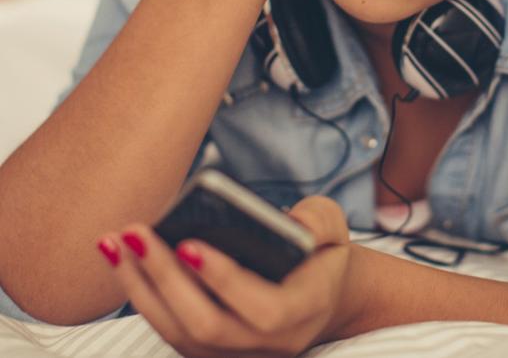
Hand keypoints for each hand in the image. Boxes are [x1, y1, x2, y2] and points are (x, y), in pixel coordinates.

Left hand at [97, 196, 351, 357]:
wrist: (322, 294)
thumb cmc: (323, 253)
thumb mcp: (334, 229)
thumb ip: (318, 222)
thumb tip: (288, 221)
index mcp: (303, 310)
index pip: (262, 309)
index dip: (224, 280)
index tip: (187, 242)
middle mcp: (268, 345)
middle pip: (207, 326)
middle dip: (166, 278)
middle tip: (136, 231)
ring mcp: (235, 354)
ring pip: (179, 334)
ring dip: (141, 287)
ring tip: (116, 240)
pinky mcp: (209, 350)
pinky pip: (169, 330)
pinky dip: (141, 294)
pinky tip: (119, 255)